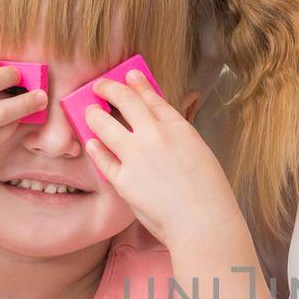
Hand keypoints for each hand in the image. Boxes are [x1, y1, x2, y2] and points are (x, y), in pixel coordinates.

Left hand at [82, 72, 245, 250]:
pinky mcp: (123, 179)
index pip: (152, 97)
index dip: (137, 84)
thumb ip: (178, 137)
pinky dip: (95, 148)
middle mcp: (155, 135)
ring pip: (104, 124)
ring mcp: (136, 156)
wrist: (203, 222)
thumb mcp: (200, 153)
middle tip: (100, 86)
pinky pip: (101, 157)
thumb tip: (160, 129)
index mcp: (178, 127)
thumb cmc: (210, 194)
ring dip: (93, 115)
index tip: (128, 76)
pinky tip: (92, 143)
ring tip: (89, 113)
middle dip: (108, 88)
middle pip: (125, 101)